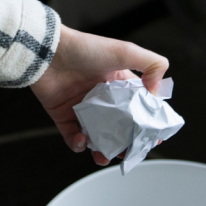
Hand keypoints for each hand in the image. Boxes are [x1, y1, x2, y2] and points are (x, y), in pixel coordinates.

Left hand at [31, 24, 168, 165]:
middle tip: (129, 151)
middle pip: (118, 127)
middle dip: (125, 142)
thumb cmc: (85, 49)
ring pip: (97, 136)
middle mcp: (101, 97)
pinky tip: (83, 141)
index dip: (146, 123)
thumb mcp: (126, 51)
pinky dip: (78, 143)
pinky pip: (72, 137)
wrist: (47, 52)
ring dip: (102, 150)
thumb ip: (152, 64)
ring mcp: (82, 108)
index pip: (137, 107)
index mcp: (118, 83)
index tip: (153, 136)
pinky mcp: (63, 115)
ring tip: (105, 156)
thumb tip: (158, 91)